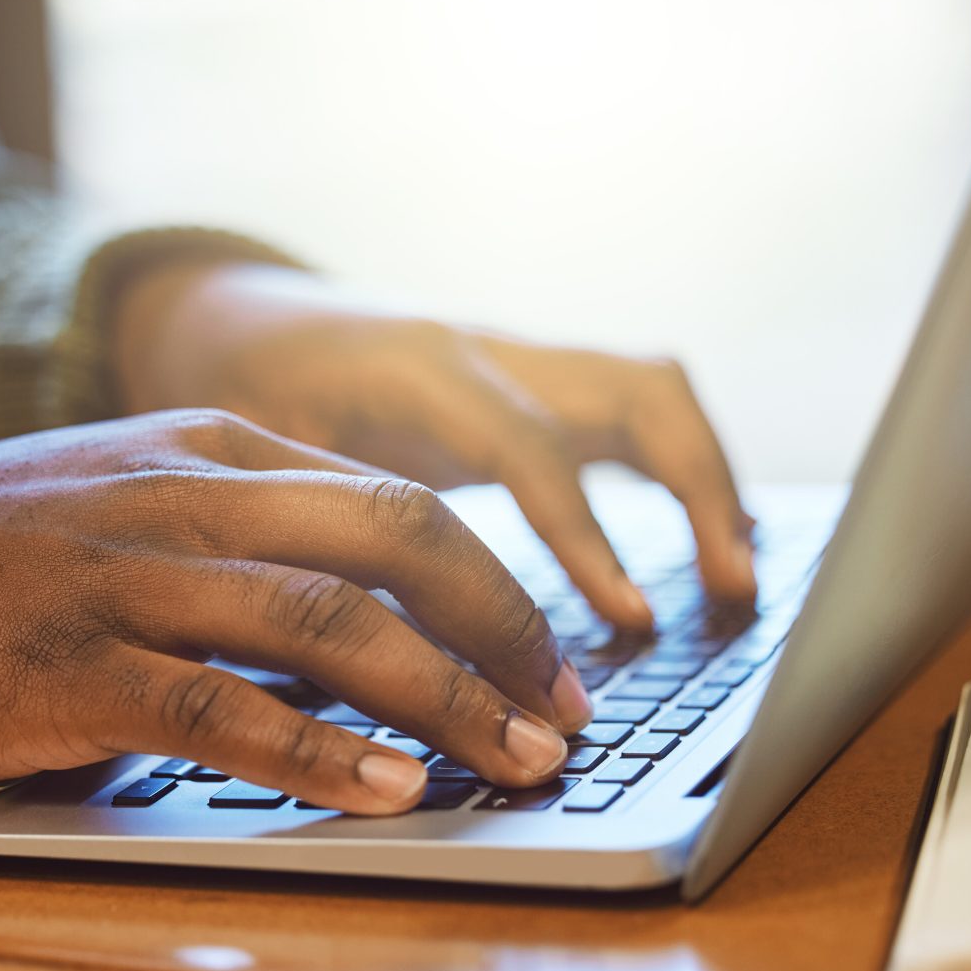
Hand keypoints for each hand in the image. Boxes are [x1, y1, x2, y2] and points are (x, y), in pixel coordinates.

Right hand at [0, 410, 593, 808]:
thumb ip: (251, 529)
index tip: (550, 657)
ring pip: (326, 620)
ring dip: (439, 695)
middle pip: (391, 542)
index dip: (497, 584)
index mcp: (215, 447)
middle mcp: (187, 495)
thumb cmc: (8, 548)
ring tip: (511, 758)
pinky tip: (384, 787)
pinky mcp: (75, 665)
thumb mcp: (142, 496)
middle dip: (501, 628)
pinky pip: (219, 706)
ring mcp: (131, 575)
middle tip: (562, 709)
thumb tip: (380, 608)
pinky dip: (315, 749)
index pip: (395, 502)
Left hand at [115, 261, 756, 631]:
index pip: (529, 447)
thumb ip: (336, 531)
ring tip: (737, 578)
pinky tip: (704, 542)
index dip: (586, 538)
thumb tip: (405, 654)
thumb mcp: (264, 464)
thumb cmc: (237, 396)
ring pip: (650, 387)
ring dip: (709, 477)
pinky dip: (679, 471)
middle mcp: (485, 350)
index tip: (632, 621)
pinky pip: (630, 410)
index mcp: (417, 370)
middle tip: (732, 595)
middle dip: (700, 490)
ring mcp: (517, 355)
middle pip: (635, 391)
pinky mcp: (531, 377)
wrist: (233, 316)